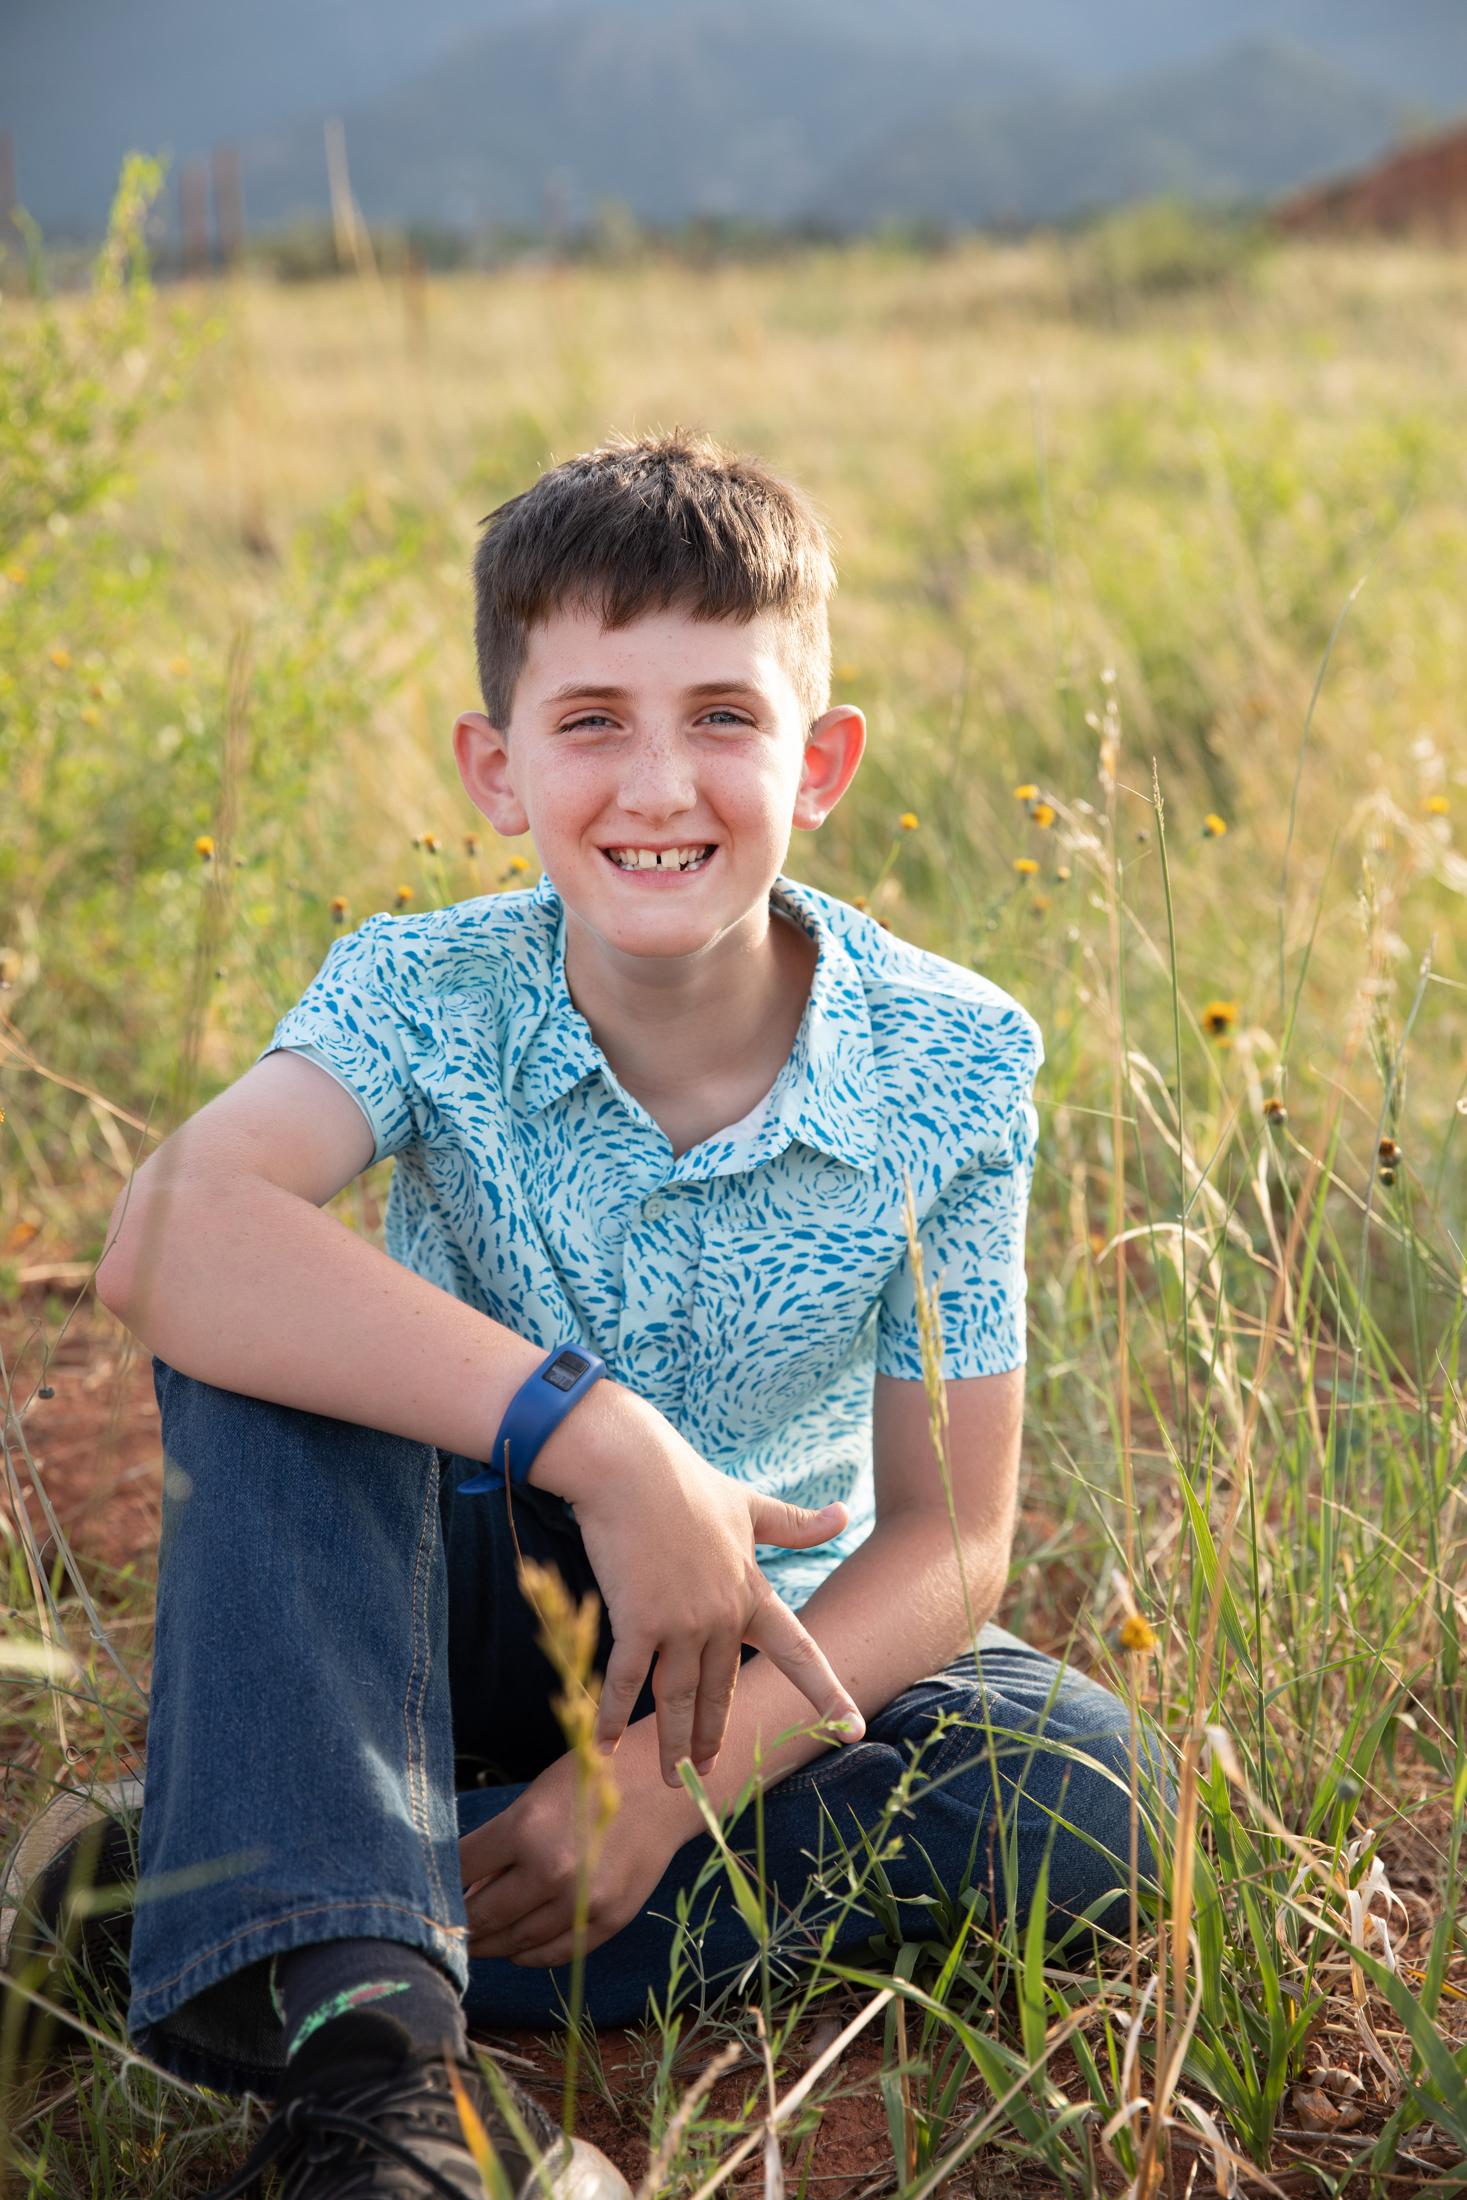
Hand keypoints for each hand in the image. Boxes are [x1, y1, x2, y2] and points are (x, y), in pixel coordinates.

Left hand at [460, 1750, 687, 1966]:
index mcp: (525, 1828)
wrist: (662, 1787)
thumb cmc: (590, 1781)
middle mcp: (551, 1868)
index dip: (439, 1883)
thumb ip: (500, 1845)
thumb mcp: (536, 1798)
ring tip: (476, 1941)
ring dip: (490, 1945)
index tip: (430, 1892)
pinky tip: (517, 1948)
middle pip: (483, 1915)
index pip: (460, 1870)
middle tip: (445, 1929)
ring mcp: (582, 1900)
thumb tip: (467, 1892)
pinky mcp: (609, 1920)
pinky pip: (556, 1953)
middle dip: (460, 1923)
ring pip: (516, 1942)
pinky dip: (529, 1956)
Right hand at [533, 1383, 863, 1782]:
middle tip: (709, 1773)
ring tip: (671, 1778)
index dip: (826, 1692)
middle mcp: (723, 1615)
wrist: (630, 1466)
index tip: (854, 1727)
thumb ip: (793, 1524)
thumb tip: (842, 1514)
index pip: (799, 1651)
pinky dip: (613, 1717)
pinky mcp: (638, 1620)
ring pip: (681, 1698)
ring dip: (675, 1743)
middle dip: (715, 1735)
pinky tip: (603, 1747)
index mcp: (751, 1592)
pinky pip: (627, 1682)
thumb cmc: (684, 1482)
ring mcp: (681, 1622)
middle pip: (723, 1690)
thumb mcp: (747, 1503)